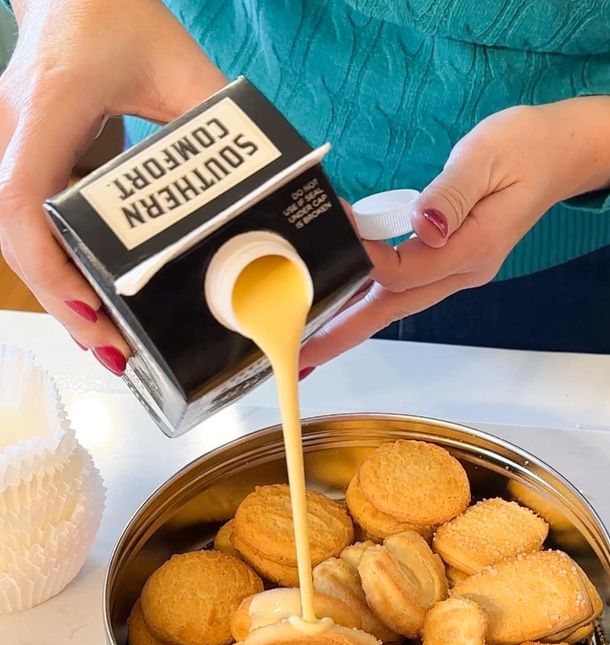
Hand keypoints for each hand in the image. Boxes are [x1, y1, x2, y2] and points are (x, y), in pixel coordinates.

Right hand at [0, 0, 225, 370]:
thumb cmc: (115, 13)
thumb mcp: (180, 63)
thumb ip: (225, 121)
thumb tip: (291, 173)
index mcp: (49, 105)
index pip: (22, 198)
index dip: (50, 266)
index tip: (92, 312)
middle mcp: (15, 133)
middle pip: (18, 240)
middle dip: (64, 305)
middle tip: (117, 353)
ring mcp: (12, 150)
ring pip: (21, 242)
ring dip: (62, 298)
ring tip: (113, 344)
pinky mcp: (26, 163)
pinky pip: (34, 228)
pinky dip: (64, 271)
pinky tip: (99, 304)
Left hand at [301, 96, 609, 367]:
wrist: (560, 154)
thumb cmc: (526, 147)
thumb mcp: (487, 157)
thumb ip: (451, 194)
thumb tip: (423, 225)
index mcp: (474, 247)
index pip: (404, 268)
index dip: (365, 258)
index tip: (334, 236)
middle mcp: (464, 270)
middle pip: (392, 308)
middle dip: (344, 333)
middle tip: (302, 355)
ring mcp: (458, 271)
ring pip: (395, 305)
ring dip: (352, 325)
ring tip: (311, 345)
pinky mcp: (451, 263)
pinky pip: (404, 289)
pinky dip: (370, 301)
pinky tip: (343, 308)